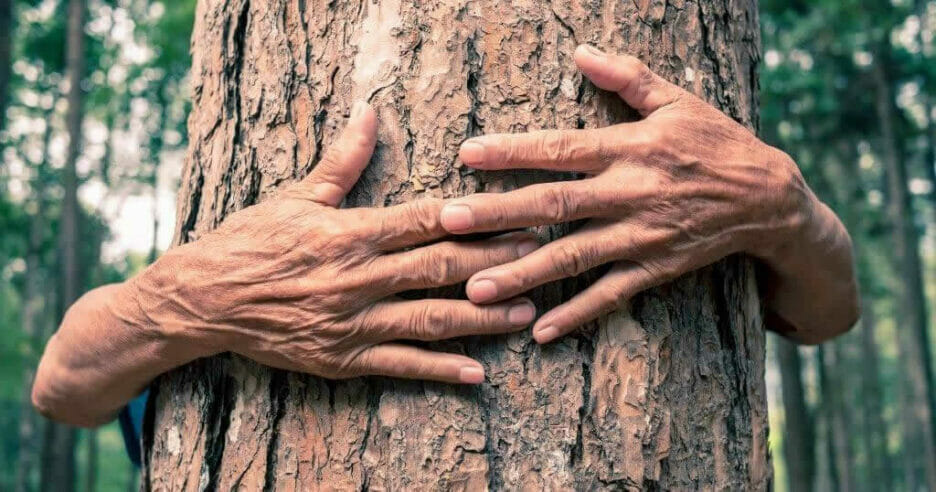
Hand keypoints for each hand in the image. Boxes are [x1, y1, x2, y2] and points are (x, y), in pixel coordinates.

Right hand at [134, 102, 539, 383]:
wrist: (202, 300)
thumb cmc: (249, 242)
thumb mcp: (295, 196)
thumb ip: (342, 162)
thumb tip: (370, 114)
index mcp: (349, 234)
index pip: (425, 222)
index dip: (475, 219)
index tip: (515, 214)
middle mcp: (355, 279)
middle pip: (439, 269)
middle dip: (494, 262)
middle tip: (538, 257)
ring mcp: (350, 323)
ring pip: (429, 320)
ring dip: (481, 318)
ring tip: (523, 313)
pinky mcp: (341, 359)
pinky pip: (398, 366)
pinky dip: (438, 370)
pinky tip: (476, 372)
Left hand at [439, 45, 812, 343]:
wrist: (770, 200)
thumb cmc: (718, 143)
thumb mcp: (678, 101)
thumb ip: (628, 77)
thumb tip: (581, 51)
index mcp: (630, 148)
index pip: (561, 148)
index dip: (513, 151)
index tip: (467, 154)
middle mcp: (630, 193)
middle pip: (554, 205)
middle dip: (498, 214)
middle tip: (448, 223)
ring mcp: (641, 236)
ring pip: (573, 257)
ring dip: (523, 273)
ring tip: (476, 289)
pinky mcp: (654, 268)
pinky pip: (610, 295)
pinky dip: (575, 313)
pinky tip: (539, 331)